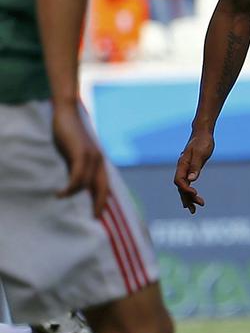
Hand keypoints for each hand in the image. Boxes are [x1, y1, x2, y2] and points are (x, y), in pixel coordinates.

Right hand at [51, 102, 108, 217]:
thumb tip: (74, 185)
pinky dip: (70, 187)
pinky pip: (78, 176)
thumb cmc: (68, 135)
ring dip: (73, 193)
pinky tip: (60, 191)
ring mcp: (92, 157)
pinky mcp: (81, 154)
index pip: (105, 186)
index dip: (103, 201)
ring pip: (87, 184)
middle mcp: (99, 161)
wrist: (67, 114)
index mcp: (99, 162)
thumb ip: (76, 168)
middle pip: (103, 188)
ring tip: (60, 196)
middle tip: (94, 218)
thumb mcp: (73, 155)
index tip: (99, 215)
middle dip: (99, 204)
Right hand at [174, 129, 214, 213]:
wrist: (203, 133)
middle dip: (187, 198)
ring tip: (194, 210)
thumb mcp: (201, 153)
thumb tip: (192, 179)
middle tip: (196, 208)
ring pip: (183, 187)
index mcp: (182, 164)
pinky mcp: (191, 169)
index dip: (185, 189)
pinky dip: (189, 192)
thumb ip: (196, 166)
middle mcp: (182, 168)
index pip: (179, 180)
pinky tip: (193, 198)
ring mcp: (185, 169)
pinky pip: (187, 183)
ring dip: (188, 198)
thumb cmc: (203, 141)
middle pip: (181, 187)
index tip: (195, 193)